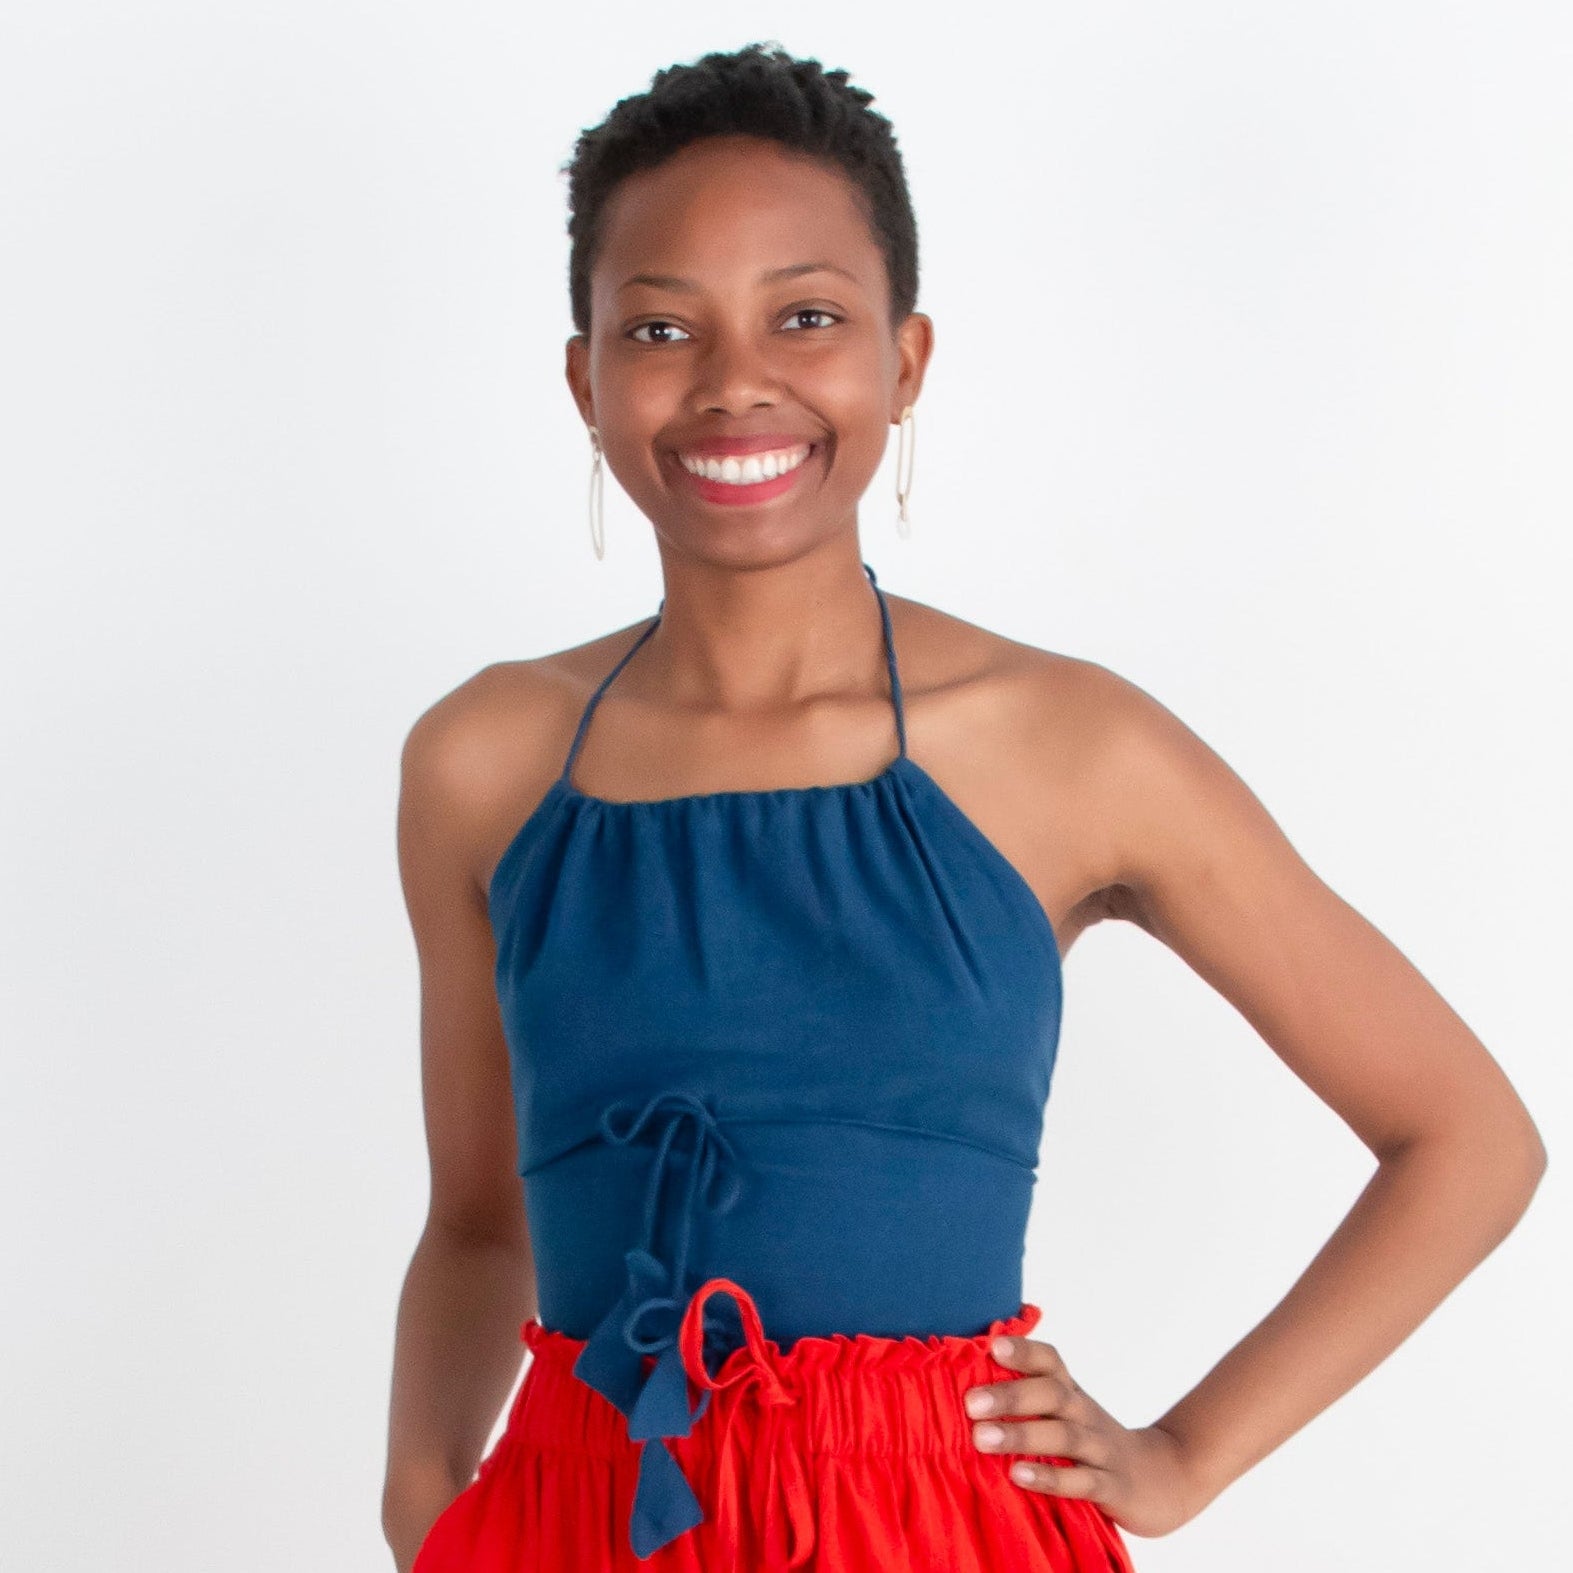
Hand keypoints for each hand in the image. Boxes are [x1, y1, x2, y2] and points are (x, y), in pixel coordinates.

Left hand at [962, 1333, 1203, 1538]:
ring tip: (981, 1438)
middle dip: (1010, 1396)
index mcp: (1071, 1393)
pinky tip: (1019, 1476)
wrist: (1164, 1477)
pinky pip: (1081, 1481)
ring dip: (1021, 1435)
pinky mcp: (1112, 1487)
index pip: (1050, 1361)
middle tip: (970, 1403)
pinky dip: (1050, 1478)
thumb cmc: (1094, 1442)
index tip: (991, 1347)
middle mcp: (1085, 1414)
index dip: (1024, 1351)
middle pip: (1052, 1394)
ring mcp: (1100, 1450)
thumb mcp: (1067, 1414)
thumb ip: (1028, 1400)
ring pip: (1063, 1436)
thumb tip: (962, 1383)